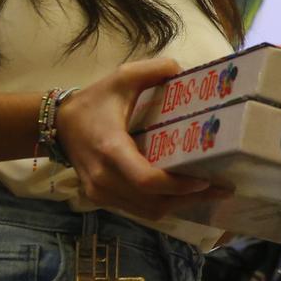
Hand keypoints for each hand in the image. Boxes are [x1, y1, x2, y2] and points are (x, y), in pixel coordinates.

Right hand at [56, 58, 216, 221]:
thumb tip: (183, 69)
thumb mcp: (121, 78)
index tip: (204, 179)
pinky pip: (138, 210)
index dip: (178, 186)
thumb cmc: (93, 102)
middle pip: (153, 202)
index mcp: (111, 149)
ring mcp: (101, 193)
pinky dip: (162, 205)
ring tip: (209, 193)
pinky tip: (183, 195)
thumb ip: (152, 70)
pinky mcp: (101, 199)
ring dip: (179, 205)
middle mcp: (105, 178)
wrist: (58, 125)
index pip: (147, 179)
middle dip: (189, 199)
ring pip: (147, 212)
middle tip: (222, 189)